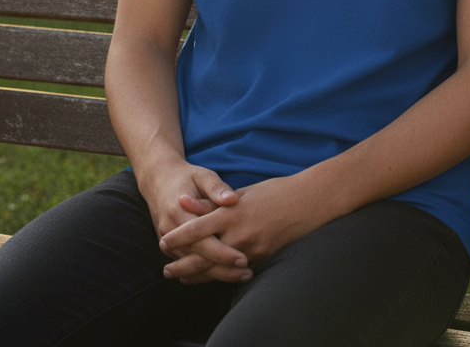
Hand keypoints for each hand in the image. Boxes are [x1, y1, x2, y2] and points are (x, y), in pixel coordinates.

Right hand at [137, 162, 252, 283]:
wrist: (158, 180)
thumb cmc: (187, 177)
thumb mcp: (203, 176)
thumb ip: (217, 188)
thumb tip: (233, 200)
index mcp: (179, 212)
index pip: (203, 240)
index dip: (223, 252)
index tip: (244, 258)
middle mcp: (170, 230)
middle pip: (198, 258)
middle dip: (223, 269)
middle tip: (248, 273)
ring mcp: (166, 239)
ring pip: (191, 265)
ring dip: (215, 274)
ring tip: (241, 276)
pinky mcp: (168, 245)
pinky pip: (186, 263)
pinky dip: (203, 272)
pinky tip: (222, 276)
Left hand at [159, 175, 330, 283]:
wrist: (306, 203)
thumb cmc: (273, 192)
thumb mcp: (241, 193)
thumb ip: (212, 201)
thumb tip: (185, 202)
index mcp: (232, 213)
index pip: (197, 228)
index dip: (178, 237)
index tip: (162, 242)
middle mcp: (239, 234)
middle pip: (204, 255)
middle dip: (183, 265)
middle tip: (166, 271)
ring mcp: (251, 249)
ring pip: (218, 268)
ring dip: (198, 275)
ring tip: (182, 277)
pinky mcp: (262, 257)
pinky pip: (235, 270)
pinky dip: (220, 274)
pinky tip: (209, 276)